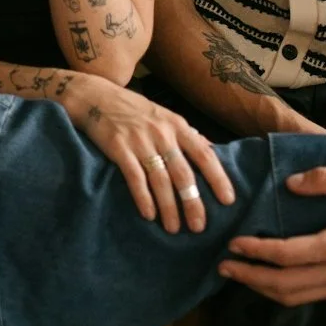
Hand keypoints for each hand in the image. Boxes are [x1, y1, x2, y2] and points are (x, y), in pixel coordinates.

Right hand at [67, 75, 234, 233]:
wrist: (97, 97)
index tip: (227, 201)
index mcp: (177, 126)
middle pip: (183, 173)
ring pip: (160, 180)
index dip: (217, 178)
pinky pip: (134, 177)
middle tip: (199, 227)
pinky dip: (143, 198)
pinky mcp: (119, 148)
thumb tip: (212, 150)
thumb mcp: (165, 116)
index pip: (204, 154)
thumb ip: (187, 134)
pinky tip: (149, 214)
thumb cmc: (134, 110)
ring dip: (169, 207)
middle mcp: (162, 134)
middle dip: (193, 202)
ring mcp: (140, 141)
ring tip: (173, 228)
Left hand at [219, 165, 325, 303]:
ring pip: (296, 297)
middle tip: (224, 266)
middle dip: (251, 277)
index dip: (258, 251)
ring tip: (239, 275)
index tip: (235, 243)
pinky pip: (310, 296)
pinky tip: (269, 279)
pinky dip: (284, 291)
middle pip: (285, 285)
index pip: (288, 254)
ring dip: (264, 289)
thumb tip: (290, 183)